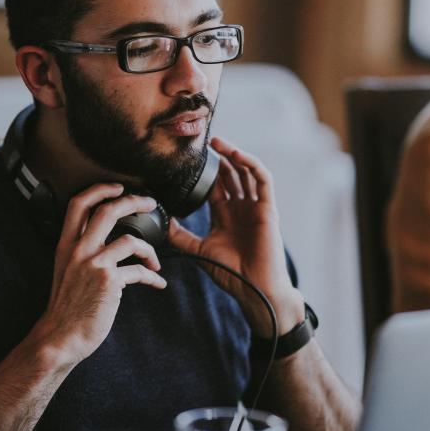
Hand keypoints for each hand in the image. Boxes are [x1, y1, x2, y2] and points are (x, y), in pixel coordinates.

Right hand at [29, 184, 166, 366]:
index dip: (99, 189)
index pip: (78, 204)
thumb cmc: (66, 307)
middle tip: (149, 203)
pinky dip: (152, 277)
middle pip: (108, 210)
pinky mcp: (109, 281)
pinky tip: (157, 283)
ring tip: (156, 261)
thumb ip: (81, 252)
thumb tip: (107, 243)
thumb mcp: (65, 271)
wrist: (60, 337)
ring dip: (150, 250)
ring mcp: (94, 264)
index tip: (118, 187)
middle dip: (134, 201)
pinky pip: (139, 271)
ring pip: (130, 240)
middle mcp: (78, 250)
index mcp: (66, 245)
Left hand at [167, 137, 304, 334]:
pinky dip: (251, 165)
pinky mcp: (268, 208)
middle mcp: (241, 207)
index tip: (189, 158)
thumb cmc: (232, 273)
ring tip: (218, 142)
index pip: (216, 185)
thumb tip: (161, 222)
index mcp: (226, 215)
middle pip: (231, 174)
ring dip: (234, 155)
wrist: (254, 288)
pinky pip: (263, 180)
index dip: (206, 171)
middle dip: (219, 158)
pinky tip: (237, 155)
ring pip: (246, 172)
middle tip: (204, 142)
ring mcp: (255, 206)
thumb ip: (181, 235)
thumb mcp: (199, 250)